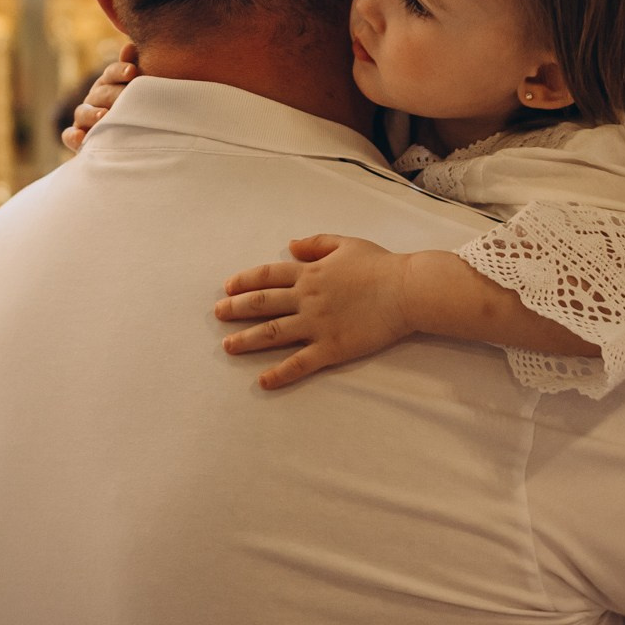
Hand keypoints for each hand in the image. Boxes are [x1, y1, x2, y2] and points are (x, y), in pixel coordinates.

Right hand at [59, 44, 138, 151]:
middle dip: (112, 94)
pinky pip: (69, 136)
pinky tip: (80, 137)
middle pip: (99, 93)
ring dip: (92, 113)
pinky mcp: (78, 138)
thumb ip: (130, 69)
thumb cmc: (132, 108)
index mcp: (107, 84)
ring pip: (83, 112)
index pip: (111, 73)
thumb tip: (129, 46)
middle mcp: (93, 99)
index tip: (133, 71)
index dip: (120, 71)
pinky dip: (72, 136)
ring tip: (105, 115)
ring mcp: (83, 118)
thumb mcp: (134, 89)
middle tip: (124, 96)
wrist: (129, 138)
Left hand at [214, 234, 415, 390]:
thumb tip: (290, 244)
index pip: (268, 275)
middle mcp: (307, 298)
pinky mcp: (331, 348)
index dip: (245, 280)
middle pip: (262, 303)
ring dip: (247, 340)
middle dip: (236, 309)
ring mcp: (317, 324)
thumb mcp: (346, 243)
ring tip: (228, 347)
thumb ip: (316, 243)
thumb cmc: (380, 265)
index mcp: (310, 272)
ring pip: (272, 333)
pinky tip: (262, 381)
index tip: (227, 286)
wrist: (407, 290)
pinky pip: (299, 363)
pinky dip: (279, 374)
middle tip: (217, 314)